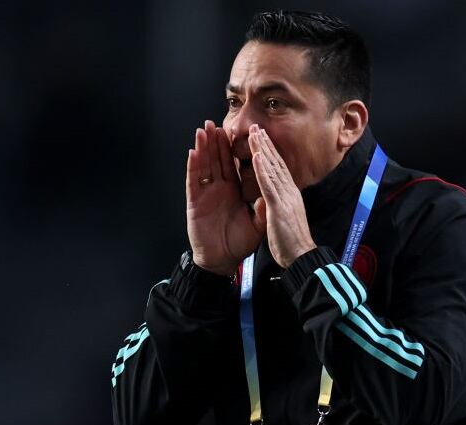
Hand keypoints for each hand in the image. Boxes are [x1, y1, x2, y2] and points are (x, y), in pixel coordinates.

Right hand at [186, 120, 263, 275]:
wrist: (223, 261)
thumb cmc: (239, 243)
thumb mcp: (257, 224)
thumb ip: (263, 208)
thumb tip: (272, 193)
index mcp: (235, 191)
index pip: (236, 165)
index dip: (236, 149)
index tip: (240, 131)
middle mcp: (220, 189)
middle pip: (218, 160)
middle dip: (217, 141)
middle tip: (216, 121)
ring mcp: (206, 194)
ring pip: (205, 165)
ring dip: (203, 147)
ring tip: (203, 129)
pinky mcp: (195, 202)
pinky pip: (194, 182)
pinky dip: (193, 167)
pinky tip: (193, 152)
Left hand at [248, 125, 316, 268]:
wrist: (301, 257)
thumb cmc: (293, 242)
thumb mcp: (286, 219)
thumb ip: (280, 206)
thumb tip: (275, 199)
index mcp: (290, 195)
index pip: (279, 169)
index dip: (271, 153)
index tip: (262, 139)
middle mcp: (289, 192)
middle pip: (276, 163)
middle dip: (266, 144)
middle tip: (257, 127)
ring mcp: (285, 198)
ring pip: (272, 169)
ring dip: (263, 149)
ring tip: (254, 133)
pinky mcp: (279, 207)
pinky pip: (269, 185)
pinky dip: (263, 169)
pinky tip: (257, 155)